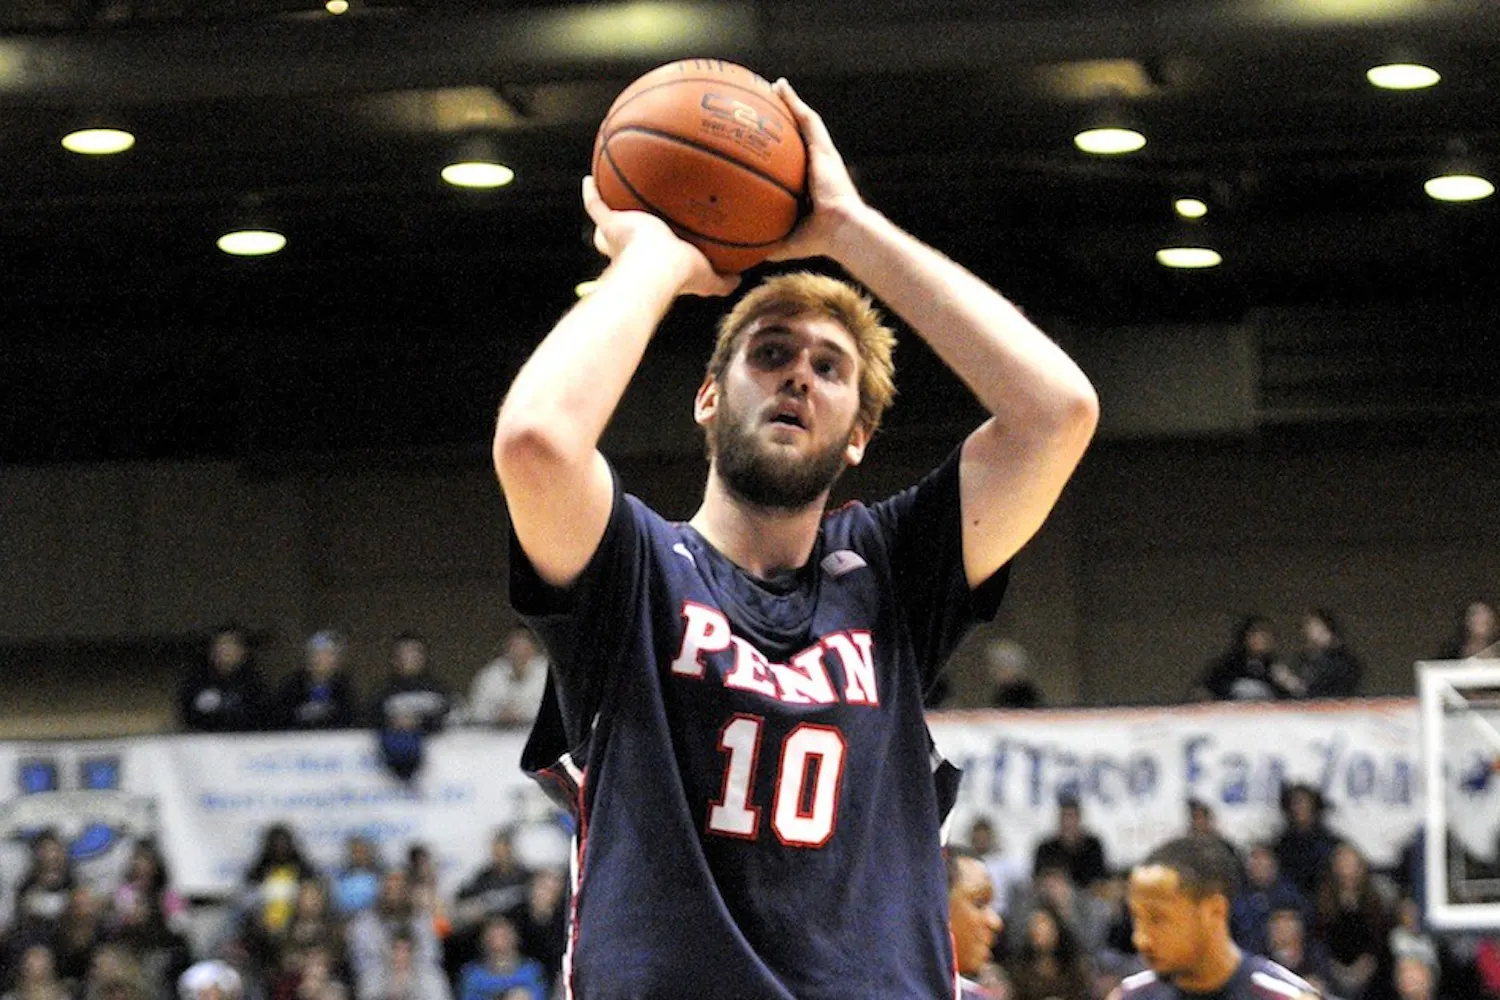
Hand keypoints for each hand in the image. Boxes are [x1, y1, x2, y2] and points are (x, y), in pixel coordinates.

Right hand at [582, 176, 738, 296]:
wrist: (661, 266)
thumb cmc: (682, 275)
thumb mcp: (707, 279)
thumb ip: (723, 281)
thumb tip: (739, 280)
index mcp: (654, 260)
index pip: (650, 255)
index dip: (650, 249)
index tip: (655, 241)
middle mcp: (633, 250)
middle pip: (623, 241)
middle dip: (625, 231)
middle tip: (632, 218)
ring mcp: (619, 235)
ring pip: (609, 221)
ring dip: (610, 209)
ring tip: (611, 189)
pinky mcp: (611, 224)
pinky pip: (596, 206)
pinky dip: (591, 194)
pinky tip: (589, 179)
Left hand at [764, 78, 868, 262]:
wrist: (840, 230)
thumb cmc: (819, 240)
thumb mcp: (787, 240)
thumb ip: (768, 242)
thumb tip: (745, 255)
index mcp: (810, 184)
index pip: (793, 162)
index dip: (780, 149)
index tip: (766, 140)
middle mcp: (818, 164)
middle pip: (799, 135)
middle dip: (784, 118)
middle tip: (766, 104)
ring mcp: (822, 154)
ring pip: (804, 121)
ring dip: (789, 102)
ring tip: (773, 86)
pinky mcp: (823, 148)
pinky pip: (806, 119)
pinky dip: (793, 101)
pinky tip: (779, 86)